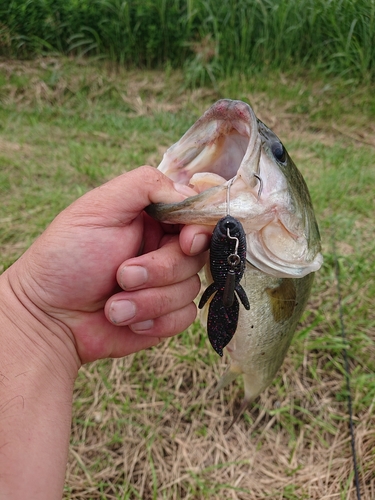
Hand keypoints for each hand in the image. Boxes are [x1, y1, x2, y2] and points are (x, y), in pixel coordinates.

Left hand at [3, 166, 210, 367]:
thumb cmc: (66, 258)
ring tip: (114, 305)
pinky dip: (155, 321)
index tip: (185, 243)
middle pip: (197, 255)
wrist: (48, 318)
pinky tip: (126, 321)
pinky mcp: (166, 315)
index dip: (199, 230)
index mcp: (152, 218)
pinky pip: (185, 317)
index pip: (197, 216)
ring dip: (150, 300)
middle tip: (122, 275)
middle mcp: (163, 248)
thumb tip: (188, 192)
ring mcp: (167, 283)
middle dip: (160, 270)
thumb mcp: (99, 207)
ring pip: (192, 288)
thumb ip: (145, 185)